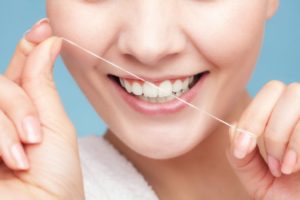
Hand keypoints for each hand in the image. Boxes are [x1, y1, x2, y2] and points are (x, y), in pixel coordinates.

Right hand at [0, 19, 83, 198]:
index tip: (46, 28)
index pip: (19, 71)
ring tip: (24, 155)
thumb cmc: (56, 177)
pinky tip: (10, 160)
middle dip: (19, 104)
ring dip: (6, 124)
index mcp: (22, 111)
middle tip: (35, 136)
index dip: (28, 46)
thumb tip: (49, 40)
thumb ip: (41, 85)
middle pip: (0, 83)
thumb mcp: (54, 126)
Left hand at [227, 81, 299, 199]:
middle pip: (278, 88)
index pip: (267, 92)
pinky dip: (297, 146)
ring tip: (282, 168)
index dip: (250, 118)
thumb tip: (233, 127)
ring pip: (295, 102)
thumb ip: (240, 154)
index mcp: (282, 115)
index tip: (241, 150)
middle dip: (266, 127)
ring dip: (282, 138)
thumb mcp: (255, 176)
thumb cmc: (285, 194)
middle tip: (269, 161)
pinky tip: (294, 167)